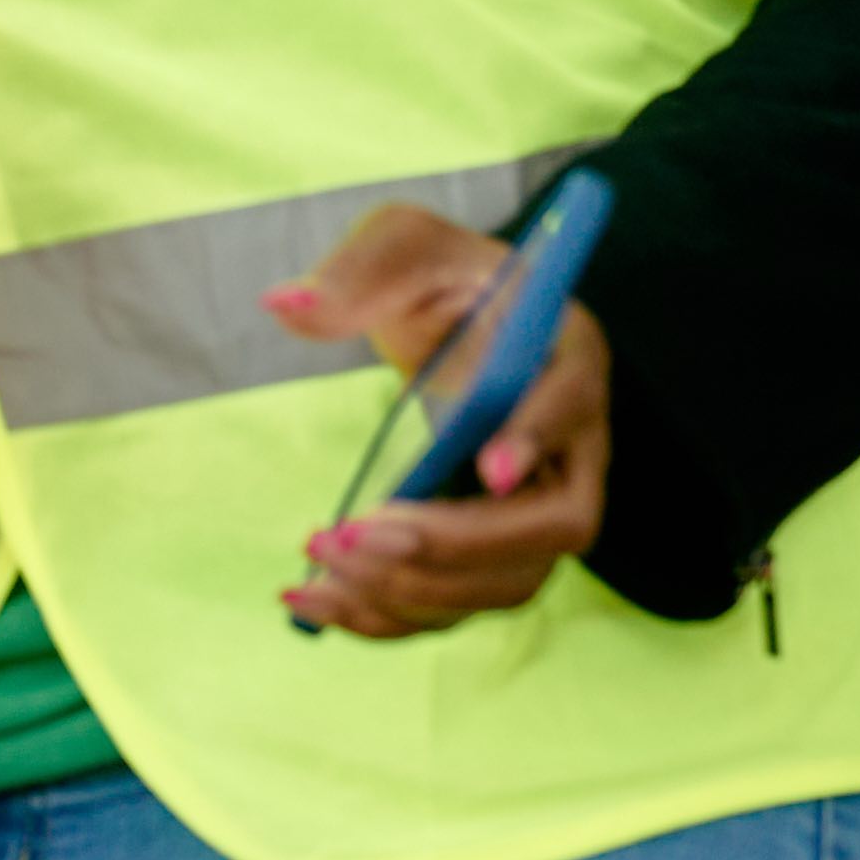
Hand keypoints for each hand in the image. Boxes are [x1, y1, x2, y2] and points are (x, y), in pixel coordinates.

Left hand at [271, 197, 613, 639]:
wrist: (452, 321)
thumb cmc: (437, 276)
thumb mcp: (399, 244)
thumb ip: (355, 269)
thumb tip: (287, 306)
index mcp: (563, 353)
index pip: (571, 403)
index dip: (536, 436)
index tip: (488, 465)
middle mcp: (571, 444)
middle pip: (551, 525)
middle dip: (453, 543)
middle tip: (353, 535)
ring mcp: (537, 507)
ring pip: (508, 583)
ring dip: (414, 591)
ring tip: (317, 569)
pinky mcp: (495, 549)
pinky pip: (460, 603)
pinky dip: (390, 615)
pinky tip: (314, 600)